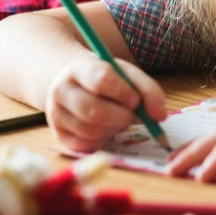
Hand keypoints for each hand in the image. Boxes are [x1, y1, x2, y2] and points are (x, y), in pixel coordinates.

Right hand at [46, 55, 166, 152]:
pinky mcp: (60, 136)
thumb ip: (148, 90)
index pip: (101, 79)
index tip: (135, 100)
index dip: (122, 92)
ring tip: (119, 119)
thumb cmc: (107, 81)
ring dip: (114, 129)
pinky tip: (107, 128)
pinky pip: (87, 145)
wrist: (79, 87)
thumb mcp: (127, 75)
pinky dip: (104, 140)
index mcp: (78, 68)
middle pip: (93, 111)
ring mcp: (56, 115)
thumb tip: (159, 116)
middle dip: (121, 117)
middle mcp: (60, 90)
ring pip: (91, 131)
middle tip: (133, 116)